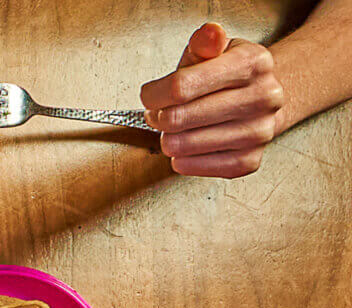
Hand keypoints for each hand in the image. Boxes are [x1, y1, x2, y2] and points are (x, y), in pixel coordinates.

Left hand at [140, 24, 287, 177]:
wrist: (261, 98)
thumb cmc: (228, 75)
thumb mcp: (215, 51)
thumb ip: (203, 44)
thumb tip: (209, 33)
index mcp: (252, 63)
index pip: (181, 86)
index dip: (153, 94)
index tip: (150, 95)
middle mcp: (263, 97)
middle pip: (178, 118)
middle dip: (158, 117)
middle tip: (161, 113)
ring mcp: (259, 131)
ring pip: (183, 145)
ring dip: (169, 139)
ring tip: (176, 128)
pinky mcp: (250, 159)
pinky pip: (197, 168)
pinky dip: (182, 160)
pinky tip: (187, 146)